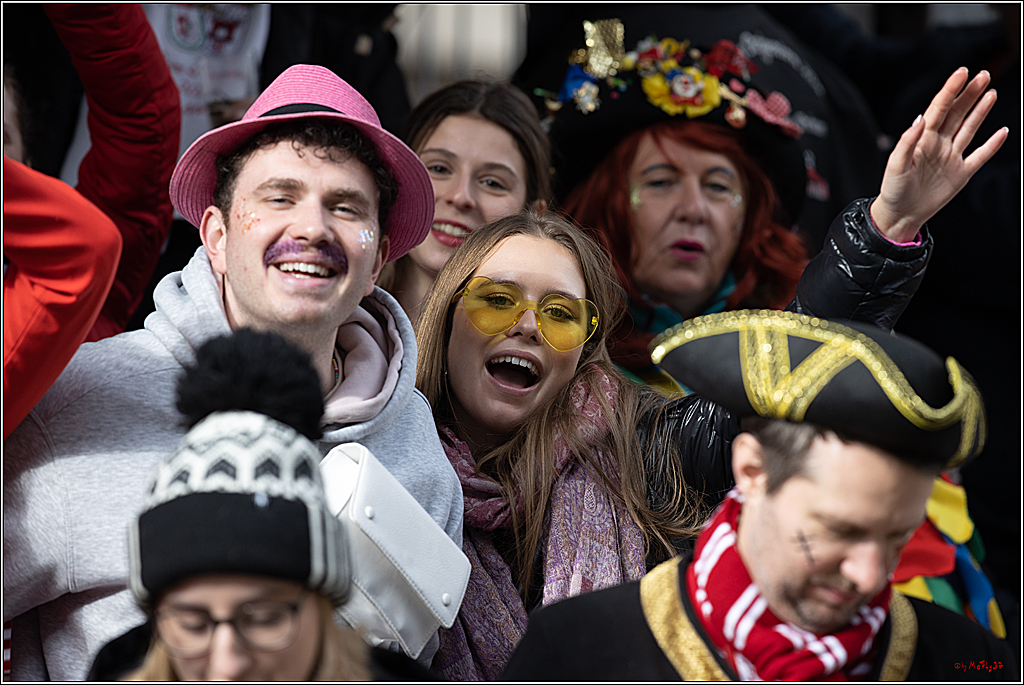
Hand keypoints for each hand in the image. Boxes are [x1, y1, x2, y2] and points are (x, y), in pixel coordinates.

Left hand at [870, 68, 1007, 241]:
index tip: (961, 73)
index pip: (939, 108)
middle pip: (957, 113)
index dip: (950, 90)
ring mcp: (951, 157)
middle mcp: (939, 144)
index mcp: (922, 139)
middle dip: (969, 94)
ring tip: (990, 92)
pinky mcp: (961, 173)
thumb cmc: (893, 189)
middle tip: (982, 75)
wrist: (901, 215)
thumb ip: (907, 141)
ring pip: (969, 129)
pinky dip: (992, 145)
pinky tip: (1002, 132)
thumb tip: (921, 118)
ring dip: (980, 111)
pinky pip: (980, 156)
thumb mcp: (896, 165)